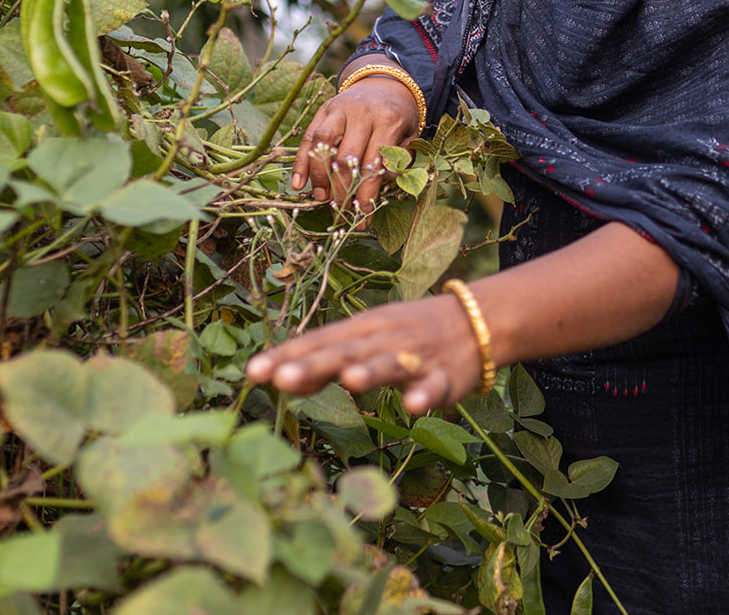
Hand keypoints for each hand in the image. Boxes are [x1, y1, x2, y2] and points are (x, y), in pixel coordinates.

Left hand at [245, 295, 481, 413]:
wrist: (476, 322)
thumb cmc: (406, 336)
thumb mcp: (364, 343)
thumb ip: (324, 363)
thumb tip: (279, 380)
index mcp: (360, 330)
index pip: (317, 342)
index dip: (286, 356)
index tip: (252, 372)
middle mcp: (384, 338)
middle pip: (345, 351)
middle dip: (313, 364)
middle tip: (280, 379)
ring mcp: (416, 355)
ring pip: (390, 363)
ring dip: (371, 371)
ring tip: (349, 382)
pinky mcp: (446, 376)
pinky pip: (434, 386)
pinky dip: (424, 395)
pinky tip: (412, 406)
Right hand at [291, 59, 419, 212]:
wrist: (385, 83)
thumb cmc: (398, 117)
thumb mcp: (409, 136)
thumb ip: (399, 161)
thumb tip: (381, 187)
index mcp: (387, 121)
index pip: (373, 165)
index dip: (366, 195)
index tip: (363, 217)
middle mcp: (361, 114)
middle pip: (346, 158)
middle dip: (342, 191)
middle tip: (341, 213)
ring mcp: (339, 110)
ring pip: (322, 144)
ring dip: (320, 176)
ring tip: (321, 198)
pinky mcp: (323, 110)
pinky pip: (308, 136)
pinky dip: (300, 161)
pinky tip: (298, 183)